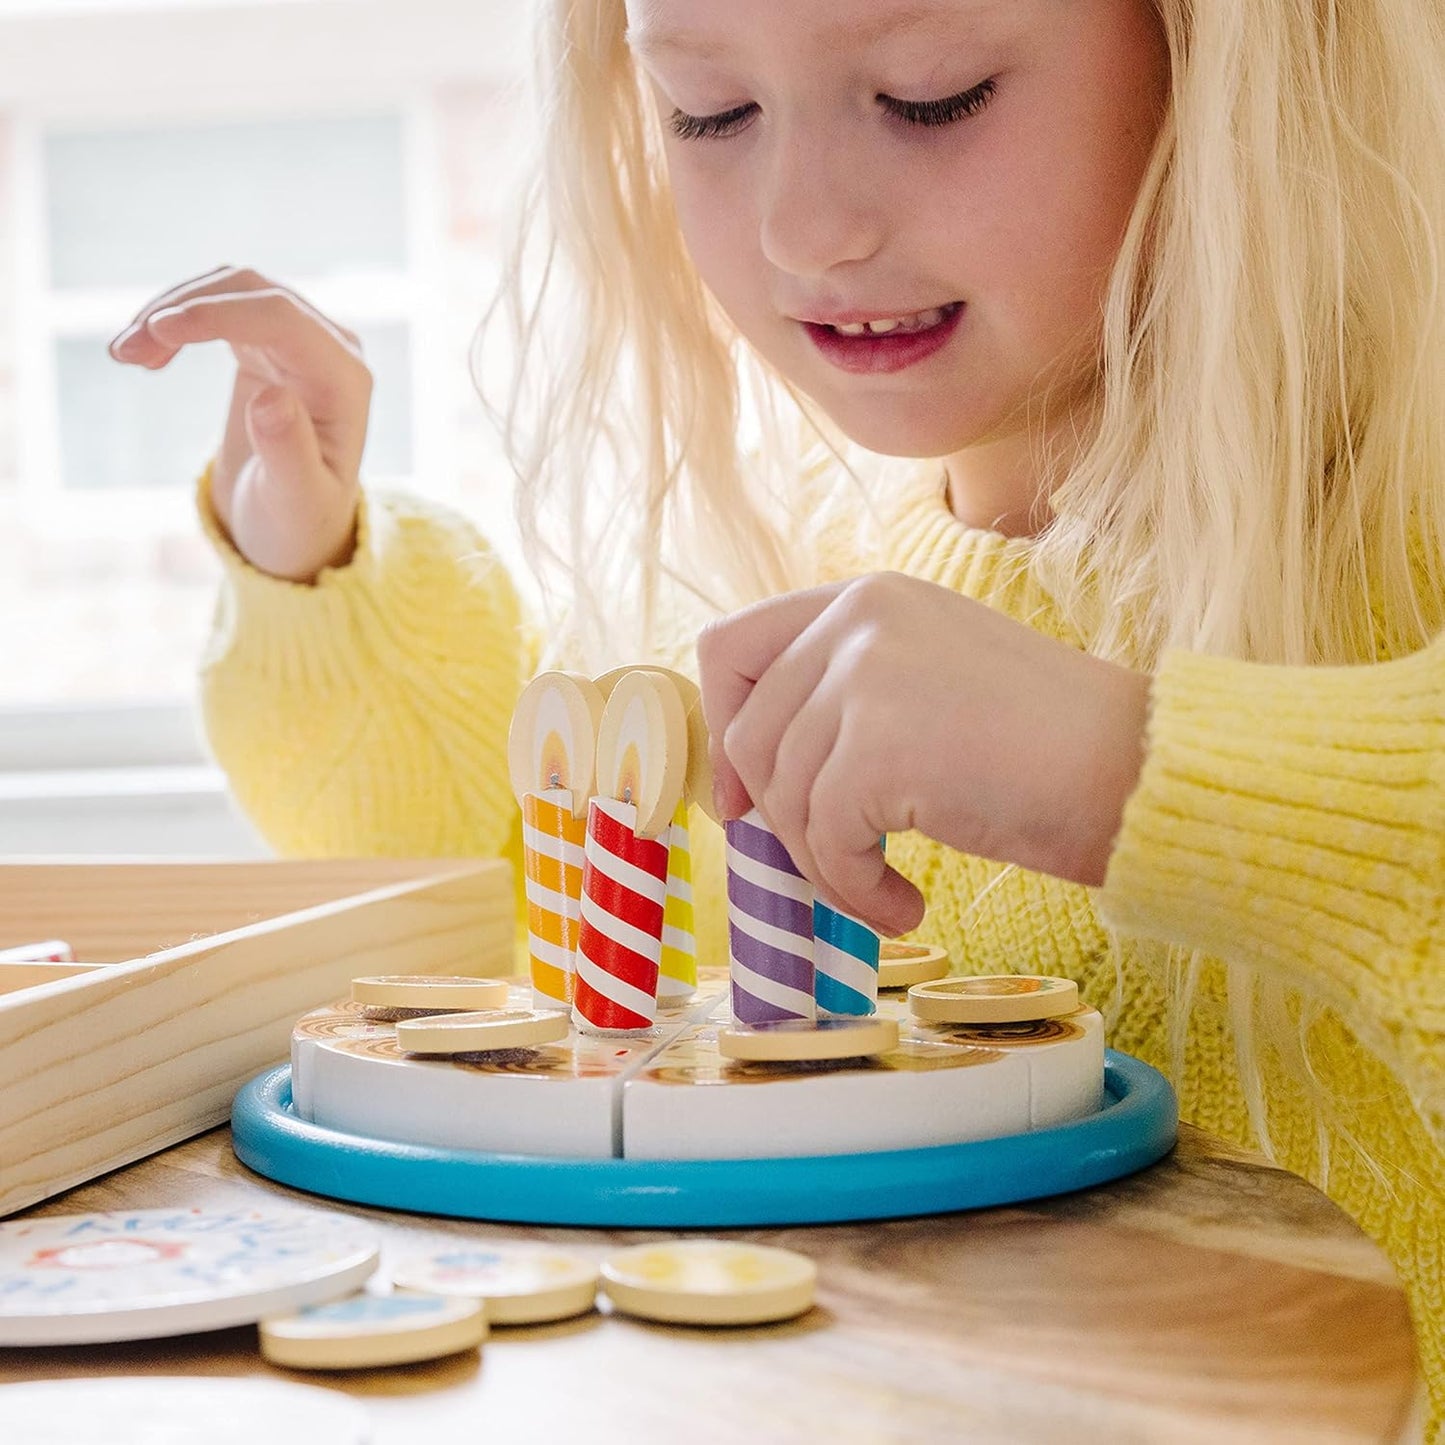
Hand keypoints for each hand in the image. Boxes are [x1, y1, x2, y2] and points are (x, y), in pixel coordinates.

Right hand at [109, 266, 370, 582]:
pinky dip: (179, 320)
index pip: (282, 319)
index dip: (218, 314)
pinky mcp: (272, 343)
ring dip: (173, 310)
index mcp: (346, 380)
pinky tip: (147, 353)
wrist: (297, 522)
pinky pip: (223, 307)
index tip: (157, 329)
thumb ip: (289, 452)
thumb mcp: (296, 499)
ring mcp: (302, 340)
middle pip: (252, 292)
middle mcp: (332, 348)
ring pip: (231, 291)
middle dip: (185, 309)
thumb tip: (271, 396)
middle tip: (124, 352)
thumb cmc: (300, 517)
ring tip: (124, 354)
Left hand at [696, 573, 1150, 934]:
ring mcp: (866, 675)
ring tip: (883, 887)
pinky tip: (903, 901)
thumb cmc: (1043, 746)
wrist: (1136, 768)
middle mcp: (858, 618)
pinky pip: (824, 840)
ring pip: (783, 794)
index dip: (723, 727)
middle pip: (749, 734)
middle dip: (779, 815)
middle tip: (831, 859)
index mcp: (866, 597)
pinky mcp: (879, 746)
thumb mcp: (927, 683)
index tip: (744, 793)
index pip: (732, 645)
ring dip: (825, 861)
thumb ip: (843, 698)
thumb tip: (747, 776)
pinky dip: (854, 888)